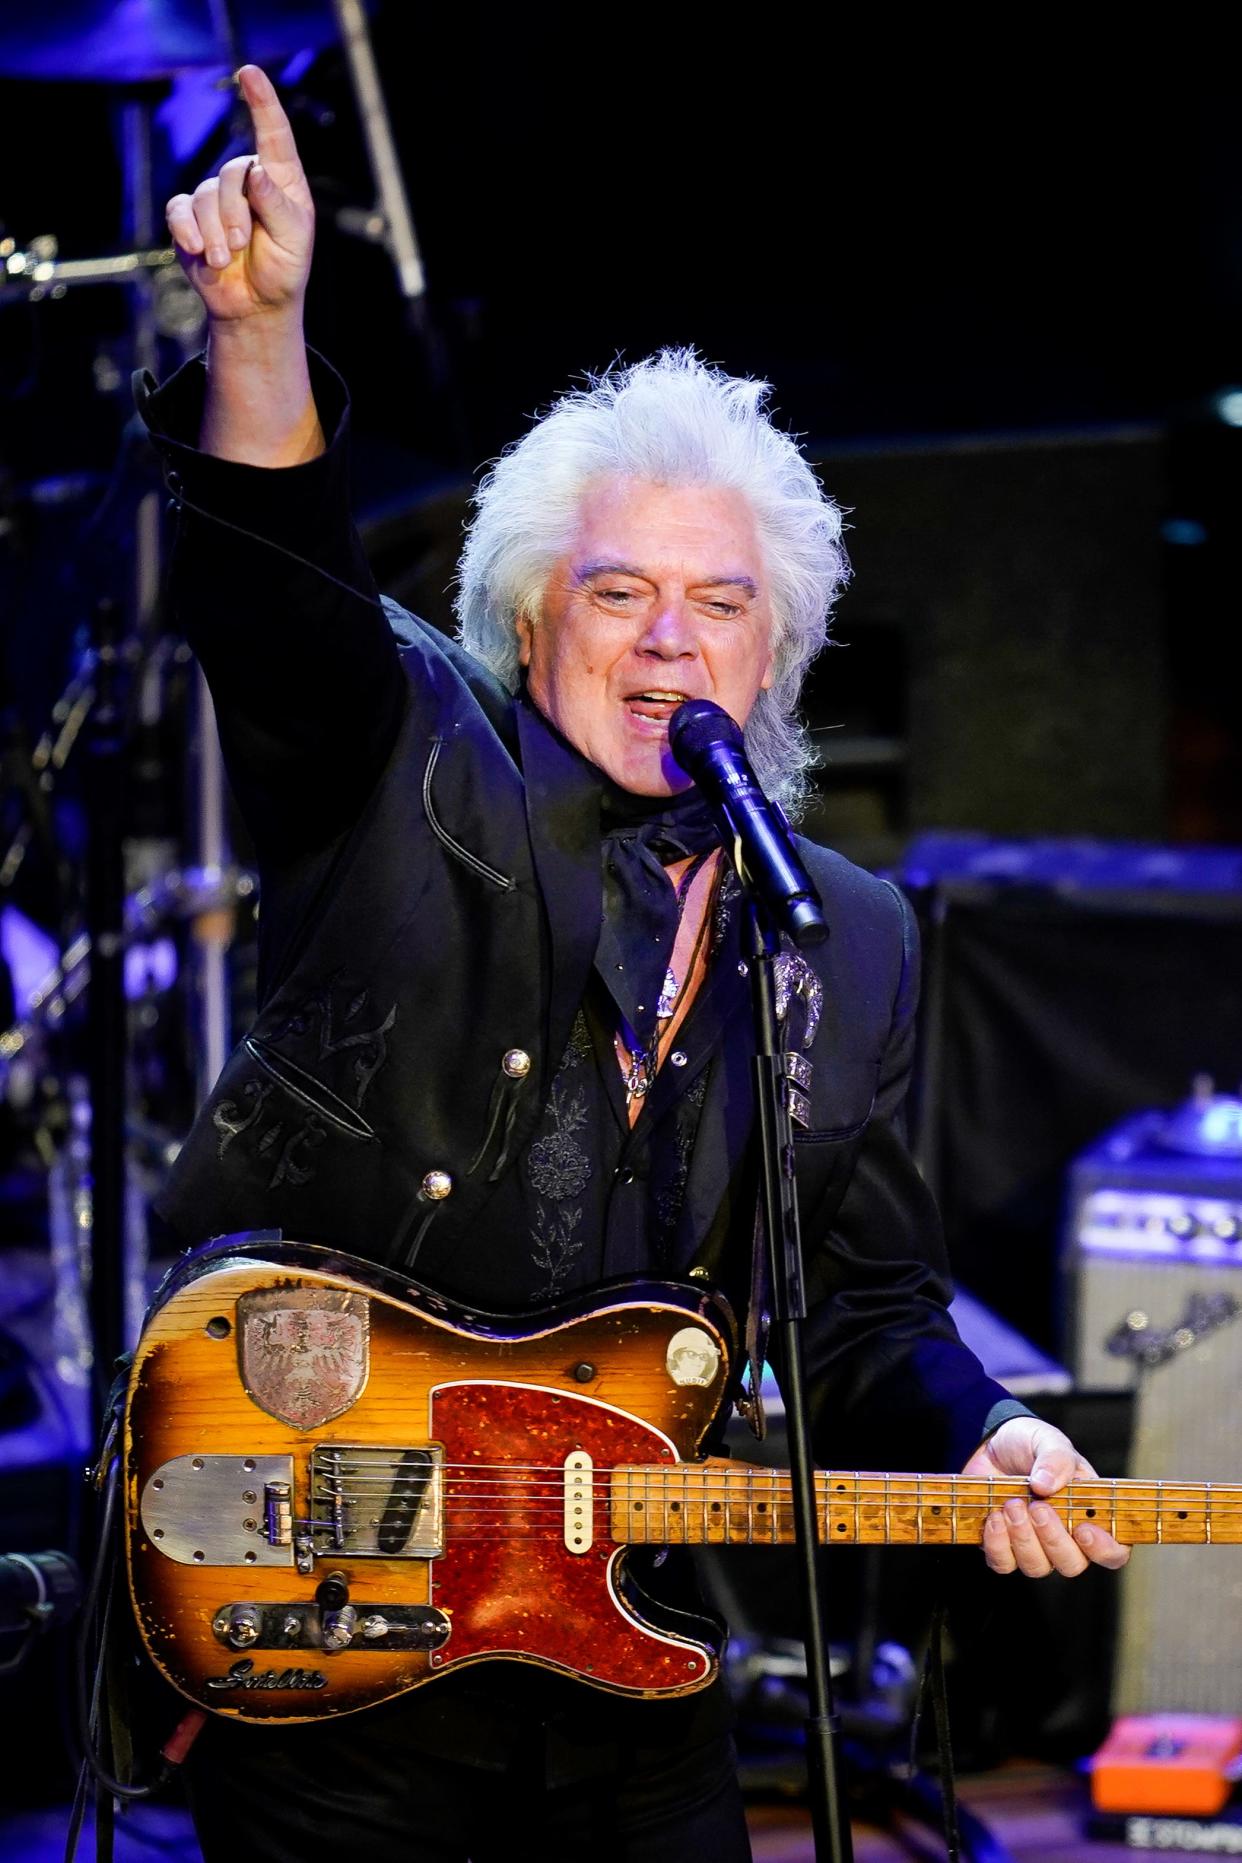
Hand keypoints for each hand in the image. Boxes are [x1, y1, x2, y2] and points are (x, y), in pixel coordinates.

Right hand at [165, 65, 313, 325]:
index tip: (249, 74)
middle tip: (242, 246)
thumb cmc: (282, 269)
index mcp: (280, 179)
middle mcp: (246, 180)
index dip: (261, 101)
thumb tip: (254, 171)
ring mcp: (215, 197)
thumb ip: (276, 205)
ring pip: (205, 196)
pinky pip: (180, 211)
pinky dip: (189, 232)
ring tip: (226, 259)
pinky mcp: (189, 217)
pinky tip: (199, 251)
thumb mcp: (293, 241)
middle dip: (235, 214)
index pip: (273, 133)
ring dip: (215, 233)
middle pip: (232, 173)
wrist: (255, 306)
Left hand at [963, 1416, 1131, 1577]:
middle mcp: (1065, 1538)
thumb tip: (1045, 1486)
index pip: (1113, 1551)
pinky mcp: (1002, 1547)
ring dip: (1023, 1538)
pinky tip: (994, 1516)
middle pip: (1071, 1564)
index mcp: (1090, 1515)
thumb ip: (1055, 1459)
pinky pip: (1002, 1563)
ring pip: (1036, 1567)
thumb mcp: (1048, 1441)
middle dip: (1053, 1538)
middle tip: (1037, 1507)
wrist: (991, 1445)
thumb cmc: (1031, 1446)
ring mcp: (1033, 1547)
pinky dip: (997, 1543)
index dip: (1104, 1550)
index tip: (1084, 1530)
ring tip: (1012, 1504)